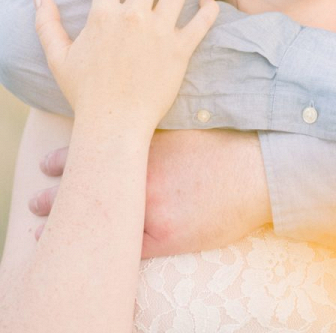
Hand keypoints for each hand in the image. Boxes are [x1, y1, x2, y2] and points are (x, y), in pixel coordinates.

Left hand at [29, 130, 271, 253]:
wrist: (255, 171)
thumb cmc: (224, 146)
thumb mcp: (183, 128)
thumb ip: (154, 131)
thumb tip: (132, 124)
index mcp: (145, 149)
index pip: (95, 154)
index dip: (68, 160)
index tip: (49, 163)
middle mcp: (141, 179)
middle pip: (89, 188)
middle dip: (57, 194)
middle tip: (36, 198)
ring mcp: (152, 212)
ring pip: (100, 222)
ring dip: (70, 225)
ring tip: (45, 230)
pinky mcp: (167, 238)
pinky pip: (127, 250)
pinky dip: (105, 251)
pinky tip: (89, 254)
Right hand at [34, 0, 218, 131]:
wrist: (114, 125)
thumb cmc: (85, 93)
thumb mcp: (58, 57)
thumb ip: (46, 22)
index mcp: (103, 16)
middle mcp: (133, 18)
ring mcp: (160, 32)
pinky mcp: (182, 48)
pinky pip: (205, 17)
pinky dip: (210, 6)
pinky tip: (207, 3)